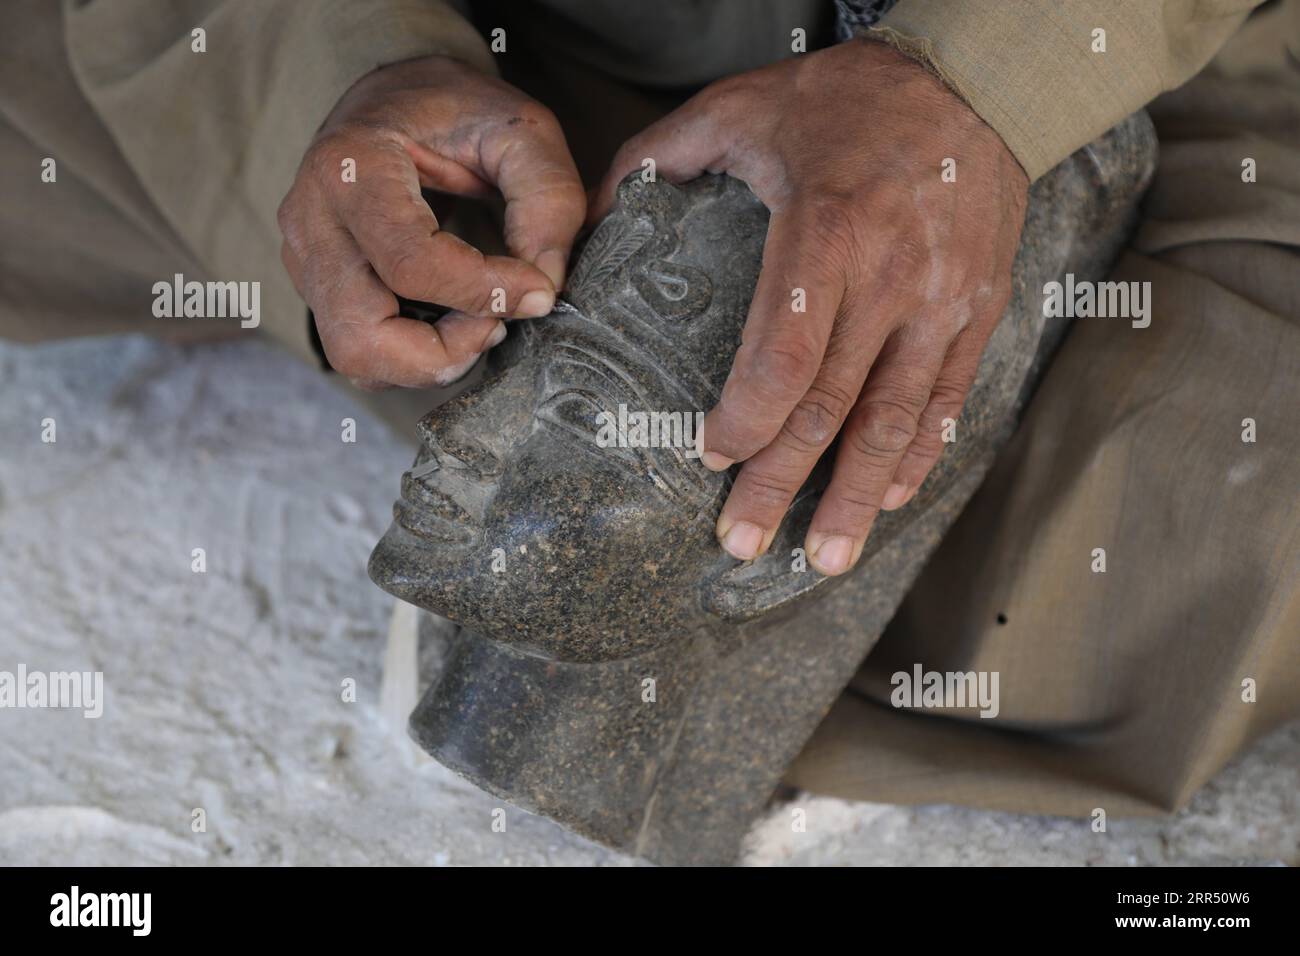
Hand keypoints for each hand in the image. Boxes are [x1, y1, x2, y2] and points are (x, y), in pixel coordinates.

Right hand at [278, 55, 584, 387]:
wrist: (399, 98)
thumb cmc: (458, 110)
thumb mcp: (522, 131)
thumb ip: (547, 201)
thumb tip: (544, 288)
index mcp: (351, 166)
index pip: (410, 263)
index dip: (483, 293)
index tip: (538, 292)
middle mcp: (311, 218)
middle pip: (363, 335)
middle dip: (445, 352)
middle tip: (499, 322)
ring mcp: (304, 257)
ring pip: (356, 356)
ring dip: (428, 361)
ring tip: (479, 321)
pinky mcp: (316, 285)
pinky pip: (360, 353)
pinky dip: (412, 357)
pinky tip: (452, 321)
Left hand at [593, 39, 1027, 574]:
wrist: (974, 83)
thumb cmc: (847, 99)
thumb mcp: (741, 104)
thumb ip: (658, 158)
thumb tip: (589, 219)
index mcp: (826, 231)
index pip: (785, 351)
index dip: (747, 418)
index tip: (710, 459)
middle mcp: (891, 280)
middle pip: (832, 405)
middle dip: (783, 484)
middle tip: (742, 544)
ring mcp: (942, 304)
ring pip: (895, 421)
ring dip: (856, 498)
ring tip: (825, 560)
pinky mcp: (976, 313)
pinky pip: (947, 400)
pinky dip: (916, 456)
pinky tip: (886, 498)